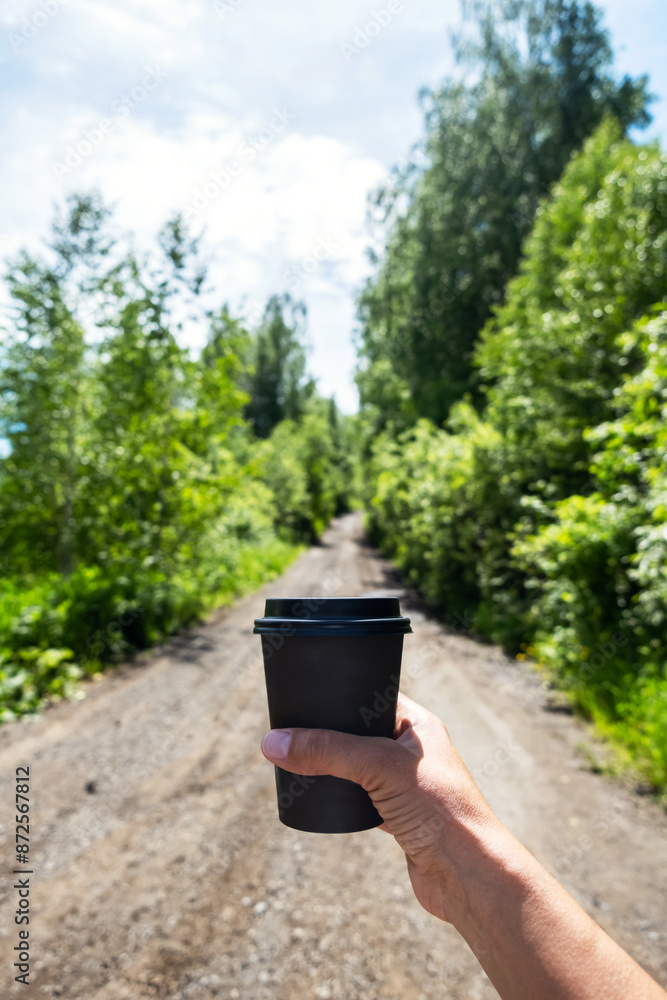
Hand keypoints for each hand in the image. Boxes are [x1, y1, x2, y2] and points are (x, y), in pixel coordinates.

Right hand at [260, 692, 499, 922]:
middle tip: (293, 731)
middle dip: (330, 735)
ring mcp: (406, 786)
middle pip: (360, 733)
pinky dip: (342, 799)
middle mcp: (413, 752)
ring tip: (300, 762)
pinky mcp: (398, 818)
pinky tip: (322, 799)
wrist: (467, 876)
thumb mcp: (379, 767)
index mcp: (419, 726)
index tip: (305, 694)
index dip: (342, 693)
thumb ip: (328, 751)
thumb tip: (273, 742)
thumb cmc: (440, 811)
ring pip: (358, 769)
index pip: (373, 695)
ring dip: (334, 769)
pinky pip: (361, 799)